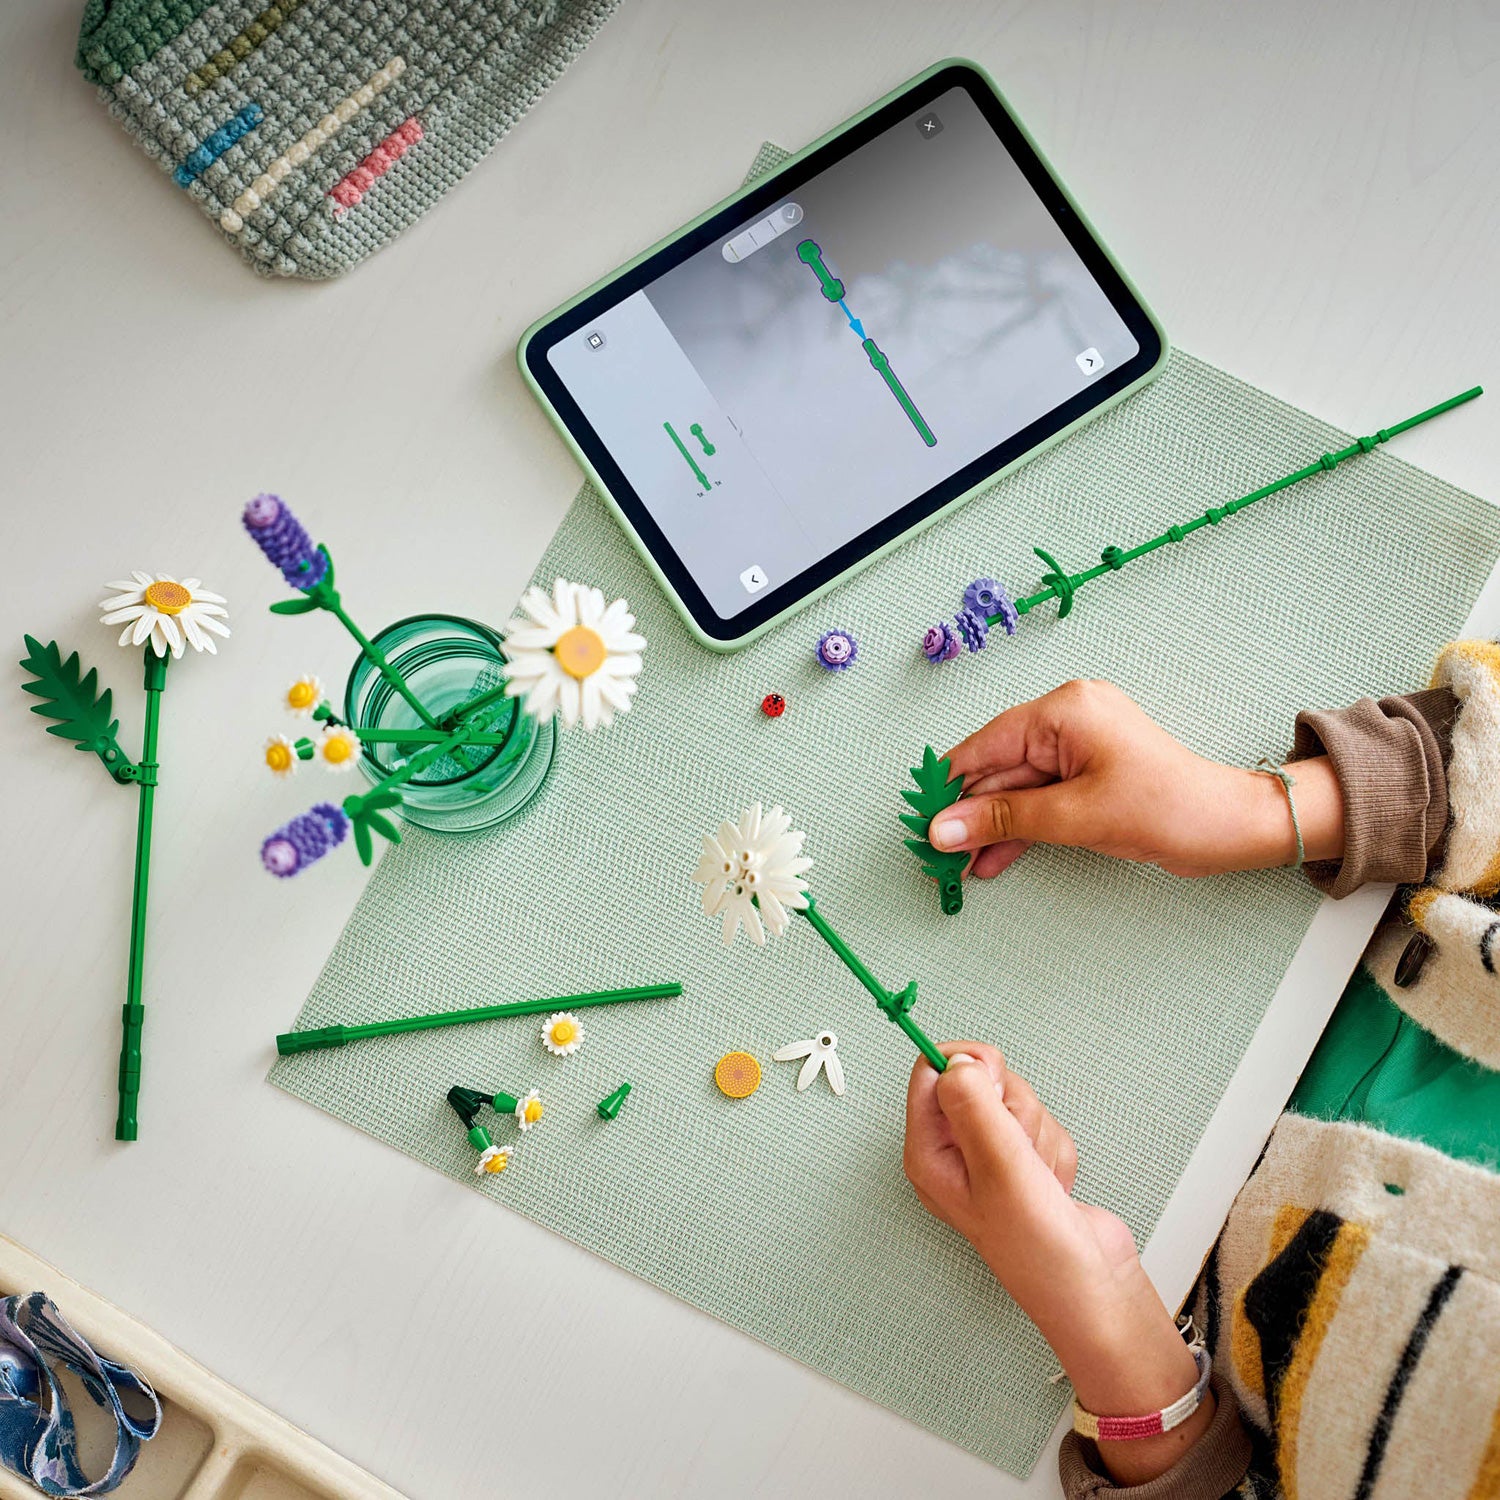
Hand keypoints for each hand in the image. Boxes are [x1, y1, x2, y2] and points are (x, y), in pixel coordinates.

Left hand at [904, 1043, 1213, 1482]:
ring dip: (1038, 1134)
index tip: (993, 1082)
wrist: (1093, 1289)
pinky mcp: (1026, 1160)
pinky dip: (1056, 1151)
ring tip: (1038, 1177)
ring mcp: (992, 1156)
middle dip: (1013, 1107)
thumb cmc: (1037, 1249)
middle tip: (1019, 1148)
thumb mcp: (999, 1167)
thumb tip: (954, 1060)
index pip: (930, 1073)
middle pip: (980, 1079)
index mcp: (928, 1153)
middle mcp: (955, 1152)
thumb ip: (973, 1104)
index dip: (966, 1065)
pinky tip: (1053, 1185)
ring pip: (1017, 1101)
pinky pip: (1043, 1125)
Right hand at [928, 679, 1343, 878]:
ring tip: (959, 867)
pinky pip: (1039, 801)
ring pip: (1016, 790)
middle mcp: (1068, 720)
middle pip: (998, 769)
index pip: (986, 746)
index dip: (948, 786)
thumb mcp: (1075, 816)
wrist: (1230, 829)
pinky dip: (1018, 830)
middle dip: (968, 814)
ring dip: (989, 829)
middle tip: (935, 855)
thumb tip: (945, 828)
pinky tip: (991, 860)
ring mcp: (1079, 750)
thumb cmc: (1168, 808)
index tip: (919, 820)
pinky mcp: (1088, 777)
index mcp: (1065, 711)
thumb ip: (1004, 820)